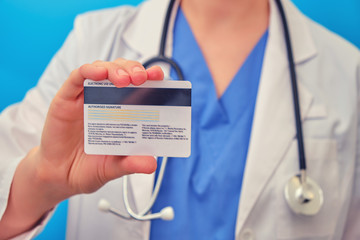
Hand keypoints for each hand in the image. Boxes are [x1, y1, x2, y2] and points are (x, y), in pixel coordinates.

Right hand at [39, 58, 163, 197]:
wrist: (60, 177)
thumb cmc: (89, 168)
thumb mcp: (114, 168)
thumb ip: (131, 164)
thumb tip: (152, 164)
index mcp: (122, 113)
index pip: (139, 88)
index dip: (150, 78)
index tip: (160, 76)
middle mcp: (106, 101)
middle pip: (123, 73)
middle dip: (134, 70)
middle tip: (142, 78)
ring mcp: (86, 98)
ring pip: (103, 70)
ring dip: (116, 69)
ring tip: (125, 79)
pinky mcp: (67, 98)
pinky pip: (78, 77)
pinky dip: (90, 71)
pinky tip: (99, 73)